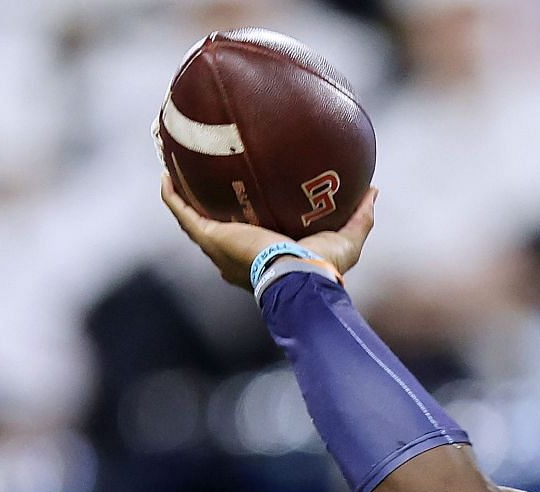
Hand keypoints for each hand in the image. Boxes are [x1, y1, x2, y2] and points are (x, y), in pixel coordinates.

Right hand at [160, 174, 376, 288]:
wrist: (300, 276)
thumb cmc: (323, 269)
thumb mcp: (347, 240)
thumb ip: (360, 217)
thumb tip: (374, 191)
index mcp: (263, 256)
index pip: (249, 238)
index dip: (243, 219)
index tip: (245, 196)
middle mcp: (235, 254)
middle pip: (215, 226)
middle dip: (207, 204)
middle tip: (203, 177)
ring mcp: (219, 247)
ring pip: (192, 218)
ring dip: (181, 194)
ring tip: (174, 167)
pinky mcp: (209, 238)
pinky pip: (182, 212)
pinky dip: (172, 194)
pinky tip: (165, 172)